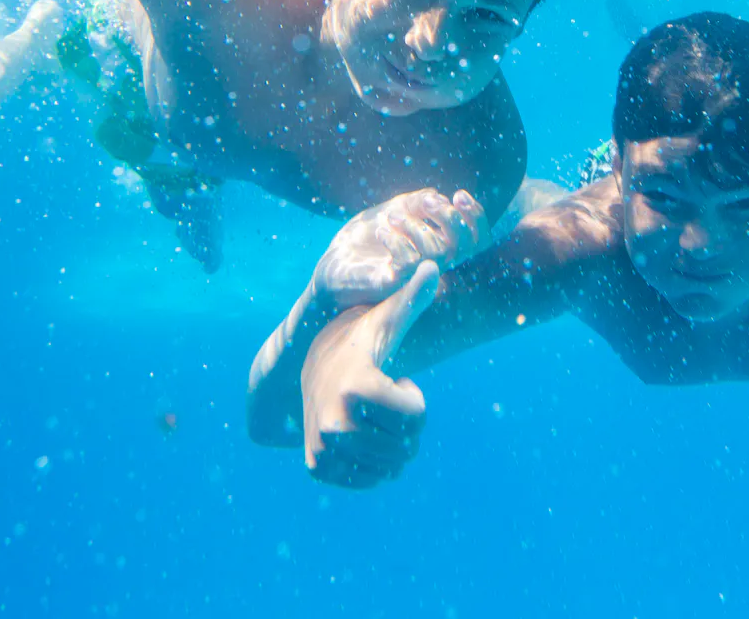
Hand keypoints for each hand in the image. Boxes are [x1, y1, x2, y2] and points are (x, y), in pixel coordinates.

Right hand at [302, 260, 438, 486]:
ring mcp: (323, 448)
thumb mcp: (389, 319)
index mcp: (356, 386)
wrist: (316, 363)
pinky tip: (361, 434)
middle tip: (383, 400)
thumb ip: (412, 296)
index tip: (396, 381)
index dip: (414, 399)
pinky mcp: (318, 467)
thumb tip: (432, 267)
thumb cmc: (365, 339)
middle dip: (405, 426)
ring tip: (371, 414)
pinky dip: (374, 464)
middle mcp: (334, 422)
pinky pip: (369, 481)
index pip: (415, 417)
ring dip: (391, 444)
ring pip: (389, 468)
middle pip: (405, 447)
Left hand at [312, 188, 485, 312]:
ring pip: (439, 252)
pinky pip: (409, 263)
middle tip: (426, 202)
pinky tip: (382, 231)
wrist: (332, 264)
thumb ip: (418, 203)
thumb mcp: (395, 210)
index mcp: (439, 246)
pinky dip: (397, 240)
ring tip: (392, 217)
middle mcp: (434, 265)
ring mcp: (415, 277)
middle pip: (467, 247)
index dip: (477, 216)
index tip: (458, 194)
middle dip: (451, 218)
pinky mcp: (394, 285)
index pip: (478, 238)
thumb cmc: (366, 238)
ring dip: (416, 225)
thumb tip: (438, 196)